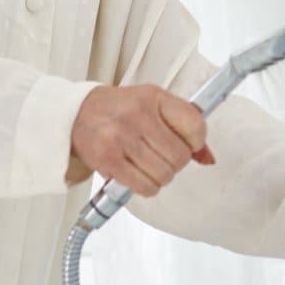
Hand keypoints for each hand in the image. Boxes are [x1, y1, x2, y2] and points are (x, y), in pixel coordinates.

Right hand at [66, 84, 215, 193]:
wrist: (77, 113)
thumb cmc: (119, 109)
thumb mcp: (153, 105)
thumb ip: (183, 127)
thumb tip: (208, 158)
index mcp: (154, 97)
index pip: (195, 125)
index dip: (197, 142)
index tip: (189, 143)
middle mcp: (138, 115)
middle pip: (181, 156)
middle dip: (176, 162)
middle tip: (162, 156)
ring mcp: (122, 138)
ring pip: (164, 174)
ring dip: (161, 176)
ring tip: (149, 165)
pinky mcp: (109, 160)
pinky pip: (145, 186)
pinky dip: (147, 186)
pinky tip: (139, 175)